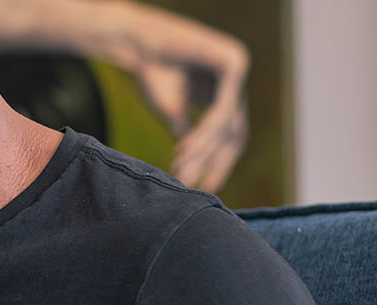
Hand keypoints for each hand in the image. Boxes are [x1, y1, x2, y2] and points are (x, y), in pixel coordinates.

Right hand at [131, 55, 248, 192]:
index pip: (230, 136)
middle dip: (215, 163)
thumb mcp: (174, 111)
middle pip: (234, 134)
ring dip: (203, 150)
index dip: (219, 164)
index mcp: (225, 92)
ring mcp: (238, 70)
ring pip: (227, 125)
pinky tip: (185, 148)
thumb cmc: (152, 72)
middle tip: (199, 187)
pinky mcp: (233, 62)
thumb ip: (189, 135)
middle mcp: (236, 81)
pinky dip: (204, 132)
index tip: (205, 189)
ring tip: (181, 169)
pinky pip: (223, 108)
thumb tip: (193, 165)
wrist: (138, 44)